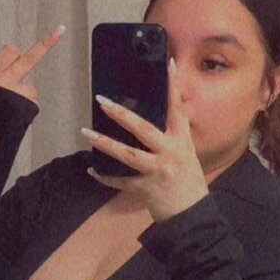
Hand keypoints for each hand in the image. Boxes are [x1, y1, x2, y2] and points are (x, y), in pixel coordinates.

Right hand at [0, 25, 65, 106]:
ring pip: (29, 85)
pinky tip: (15, 111)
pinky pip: (32, 99)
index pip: (9, 51)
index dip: (15, 50)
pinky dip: (25, 104)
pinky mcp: (29, 106)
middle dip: (46, 44)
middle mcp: (6, 82)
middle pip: (27, 59)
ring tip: (8, 104)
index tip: (40, 33)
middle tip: (60, 29)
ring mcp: (19, 94)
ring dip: (22, 92)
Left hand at [82, 59, 208, 221]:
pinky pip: (121, 181)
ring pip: (127, 154)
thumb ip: (173, 137)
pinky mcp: (146, 189)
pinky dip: (106, 176)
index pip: (177, 108)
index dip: (172, 86)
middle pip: (143, 129)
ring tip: (85, 132)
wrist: (193, 216)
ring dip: (104, 142)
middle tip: (102, 101)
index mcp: (182, 141)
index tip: (168, 64)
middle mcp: (170, 153)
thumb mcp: (187, 154)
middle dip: (121, 114)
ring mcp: (157, 171)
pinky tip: (92, 170)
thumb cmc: (189, 183)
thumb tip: (157, 119)